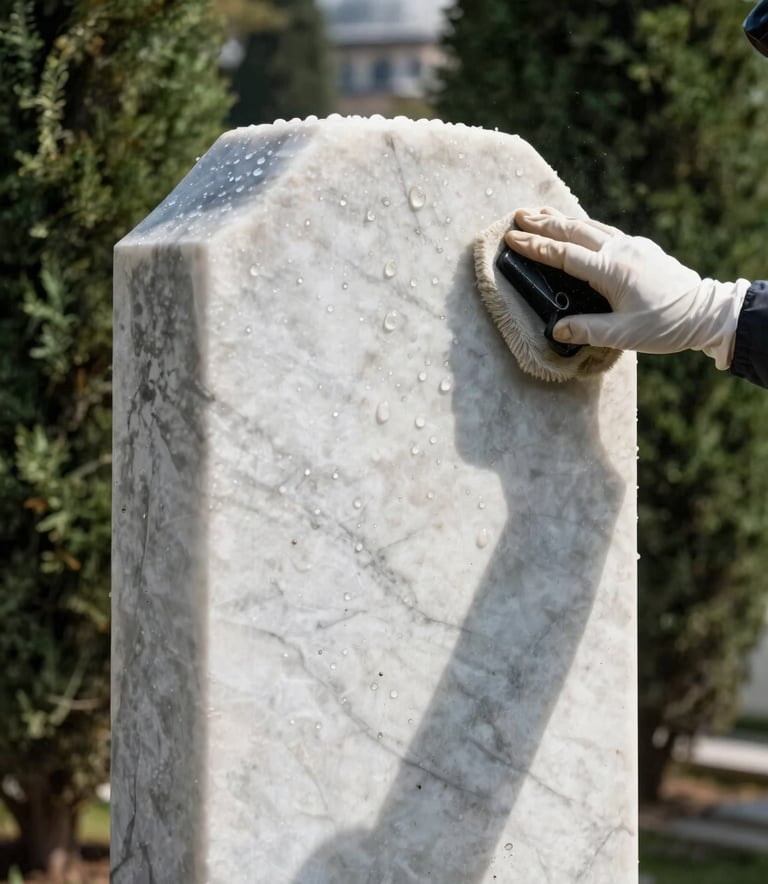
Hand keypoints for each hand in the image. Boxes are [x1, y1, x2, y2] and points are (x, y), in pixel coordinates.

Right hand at [504, 207, 746, 368]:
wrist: (705, 313)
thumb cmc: (664, 325)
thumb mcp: (622, 335)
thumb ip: (586, 330)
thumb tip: (556, 329)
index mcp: (611, 271)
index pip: (564, 255)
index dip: (536, 246)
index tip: (513, 238)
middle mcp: (620, 251)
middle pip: (573, 230)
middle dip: (543, 222)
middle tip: (518, 215)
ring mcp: (632, 246)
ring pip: (589, 226)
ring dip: (561, 219)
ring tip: (539, 212)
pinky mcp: (641, 248)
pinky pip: (604, 230)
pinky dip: (583, 225)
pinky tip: (576, 226)